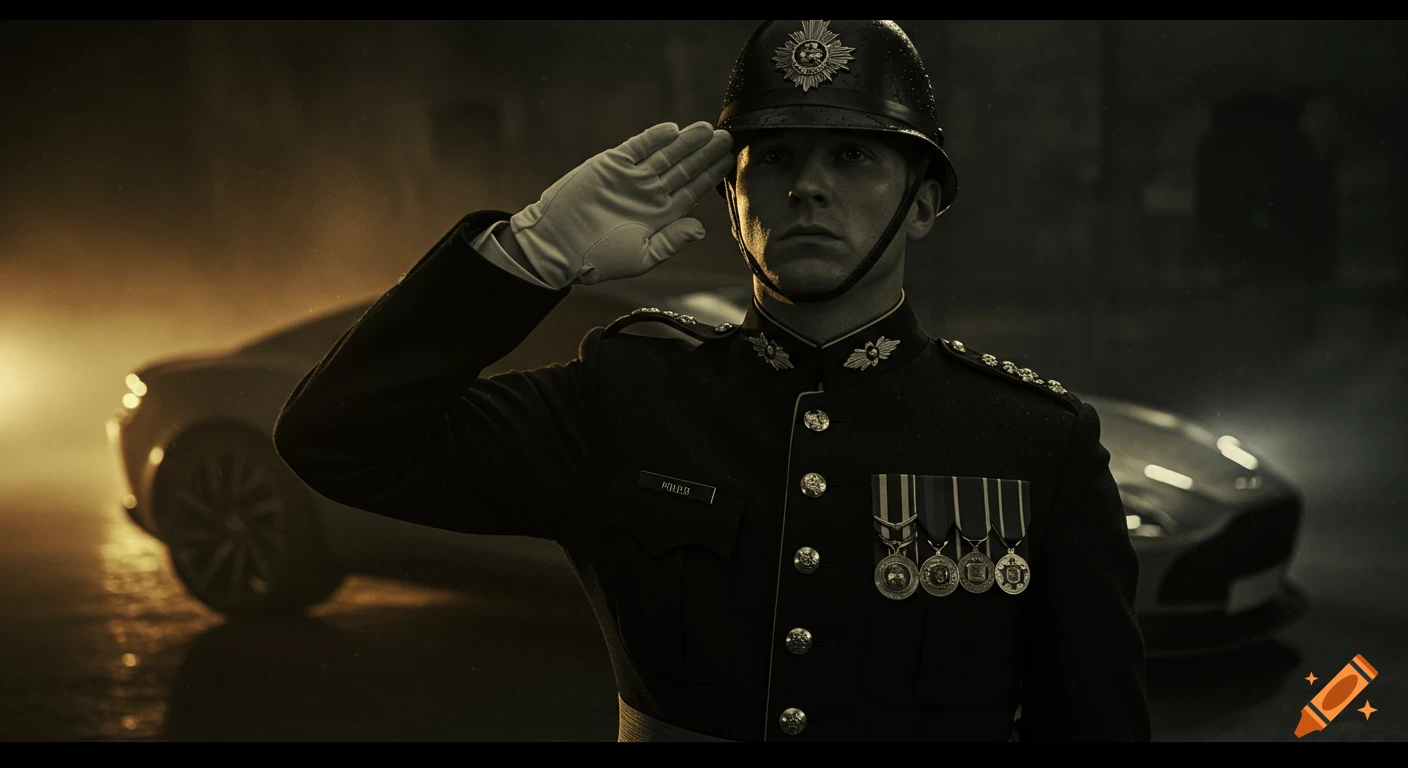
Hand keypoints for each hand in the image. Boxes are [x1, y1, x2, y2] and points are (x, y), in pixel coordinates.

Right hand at [508, 121, 734, 286]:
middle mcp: (649, 194)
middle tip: (726, 137)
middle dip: (705, 153)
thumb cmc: (599, 258)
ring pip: (665, 154)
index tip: (728, 161)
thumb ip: (672, 240)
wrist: (558, 245)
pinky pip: (638, 147)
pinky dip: (654, 138)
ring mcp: (632, 177)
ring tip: (707, 129)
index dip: (710, 175)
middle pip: (684, 168)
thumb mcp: (643, 256)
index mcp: (660, 216)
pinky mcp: (612, 164)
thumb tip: (700, 229)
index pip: (692, 190)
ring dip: (686, 142)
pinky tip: (674, 130)